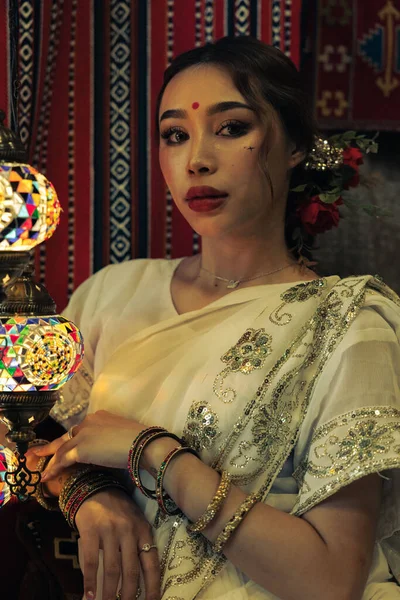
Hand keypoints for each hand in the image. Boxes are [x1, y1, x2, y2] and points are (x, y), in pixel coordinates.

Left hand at [31, 410, 145, 479]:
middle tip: (38, 453)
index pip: (80, 430)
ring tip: (42, 471)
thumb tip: (111, 449)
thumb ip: (111, 439)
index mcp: (99, 416)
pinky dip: (53, 469)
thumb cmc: (140, 440)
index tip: (66, 448)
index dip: (72, 440)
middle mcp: (88, 422)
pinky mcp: (81, 449)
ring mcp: (83, 435)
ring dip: (50, 460)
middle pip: (66, 437)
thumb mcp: (123, 434)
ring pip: (62, 449)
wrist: (142, 444)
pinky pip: (63, 460)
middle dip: (52, 447)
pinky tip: (46, 477)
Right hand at [76, 487, 159, 599]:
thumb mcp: (134, 523)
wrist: (95, 488)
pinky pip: (91, 561)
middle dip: (129, 596)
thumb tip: (138, 580)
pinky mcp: (91, 530)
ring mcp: (110, 531)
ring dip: (108, 593)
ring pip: (112, 570)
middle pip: (131, 572)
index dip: (152, 587)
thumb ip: (137, 545)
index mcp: (143, 530)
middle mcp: (129, 531)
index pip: (151, 563)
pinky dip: (89, 581)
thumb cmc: (117, 510)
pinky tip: (88, 595)